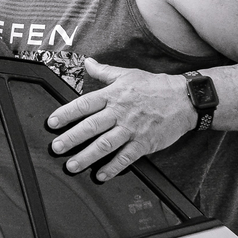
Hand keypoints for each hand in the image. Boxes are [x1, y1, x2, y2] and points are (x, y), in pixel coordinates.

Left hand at [46, 58, 195, 181]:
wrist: (185, 100)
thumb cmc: (155, 87)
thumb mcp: (128, 74)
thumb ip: (104, 71)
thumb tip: (87, 62)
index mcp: (113, 95)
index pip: (85, 104)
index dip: (66, 113)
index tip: (52, 122)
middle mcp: (120, 112)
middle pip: (91, 127)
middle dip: (71, 138)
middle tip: (56, 148)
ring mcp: (132, 129)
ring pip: (105, 145)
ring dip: (86, 157)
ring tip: (71, 165)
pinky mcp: (144, 143)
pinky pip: (125, 158)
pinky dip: (112, 168)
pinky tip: (100, 175)